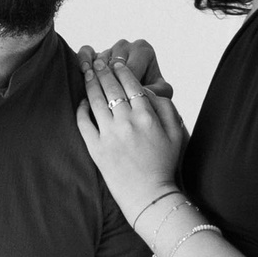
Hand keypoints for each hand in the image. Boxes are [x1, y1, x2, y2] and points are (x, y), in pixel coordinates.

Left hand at [75, 50, 188, 218]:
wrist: (149, 195)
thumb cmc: (164, 164)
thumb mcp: (176, 134)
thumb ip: (166, 108)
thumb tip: (148, 91)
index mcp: (147, 116)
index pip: (131, 84)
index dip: (122, 70)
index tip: (117, 63)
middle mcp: (127, 122)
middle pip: (111, 87)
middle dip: (103, 70)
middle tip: (97, 61)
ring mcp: (109, 135)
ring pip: (95, 100)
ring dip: (91, 83)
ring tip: (88, 72)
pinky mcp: (96, 148)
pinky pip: (84, 122)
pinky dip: (81, 109)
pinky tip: (82, 101)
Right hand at [76, 38, 173, 99]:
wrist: (138, 98)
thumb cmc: (151, 93)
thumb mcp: (159, 92)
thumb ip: (157, 92)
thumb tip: (146, 92)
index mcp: (144, 50)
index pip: (130, 69)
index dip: (125, 88)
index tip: (124, 104)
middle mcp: (126, 45)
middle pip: (113, 64)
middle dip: (111, 84)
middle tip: (108, 100)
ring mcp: (109, 48)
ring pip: (100, 60)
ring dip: (96, 75)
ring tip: (95, 88)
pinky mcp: (95, 53)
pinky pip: (86, 52)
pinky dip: (84, 60)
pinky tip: (83, 71)